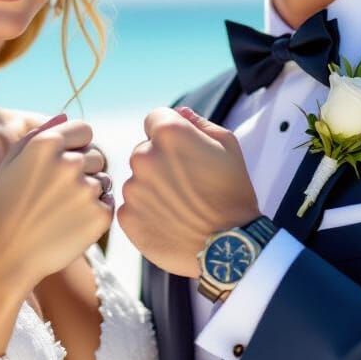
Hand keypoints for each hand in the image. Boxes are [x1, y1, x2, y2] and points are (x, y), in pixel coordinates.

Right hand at [0, 114, 112, 289]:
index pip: (85, 130)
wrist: (10, 253)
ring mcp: (86, 190)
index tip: (61, 165)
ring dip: (90, 191)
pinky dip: (95, 212)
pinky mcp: (100, 215)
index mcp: (47, 144)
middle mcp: (69, 163)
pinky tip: (72, 223)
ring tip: (62, 210)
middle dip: (83, 170)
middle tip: (58, 194)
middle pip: (96, 155)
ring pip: (103, 180)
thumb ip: (38, 133)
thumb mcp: (12, 163)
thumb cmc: (9, 205)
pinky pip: (108, 203)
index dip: (75, 147)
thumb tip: (65, 115)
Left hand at [118, 106, 258, 276]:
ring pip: (137, 180)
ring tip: (180, 206)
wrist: (230, 247)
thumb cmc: (233, 193)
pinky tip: (170, 221)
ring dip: (153, 188)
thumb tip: (179, 112)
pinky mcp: (127, 217)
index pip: (155, 119)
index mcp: (168, 133)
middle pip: (143, 150)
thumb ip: (198, 123)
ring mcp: (133, 188)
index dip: (171, 134)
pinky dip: (147, 212)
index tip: (185, 153)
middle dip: (160, 161)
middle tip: (186, 184)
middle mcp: (143, 157)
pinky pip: (132, 206)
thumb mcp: (227, 146)